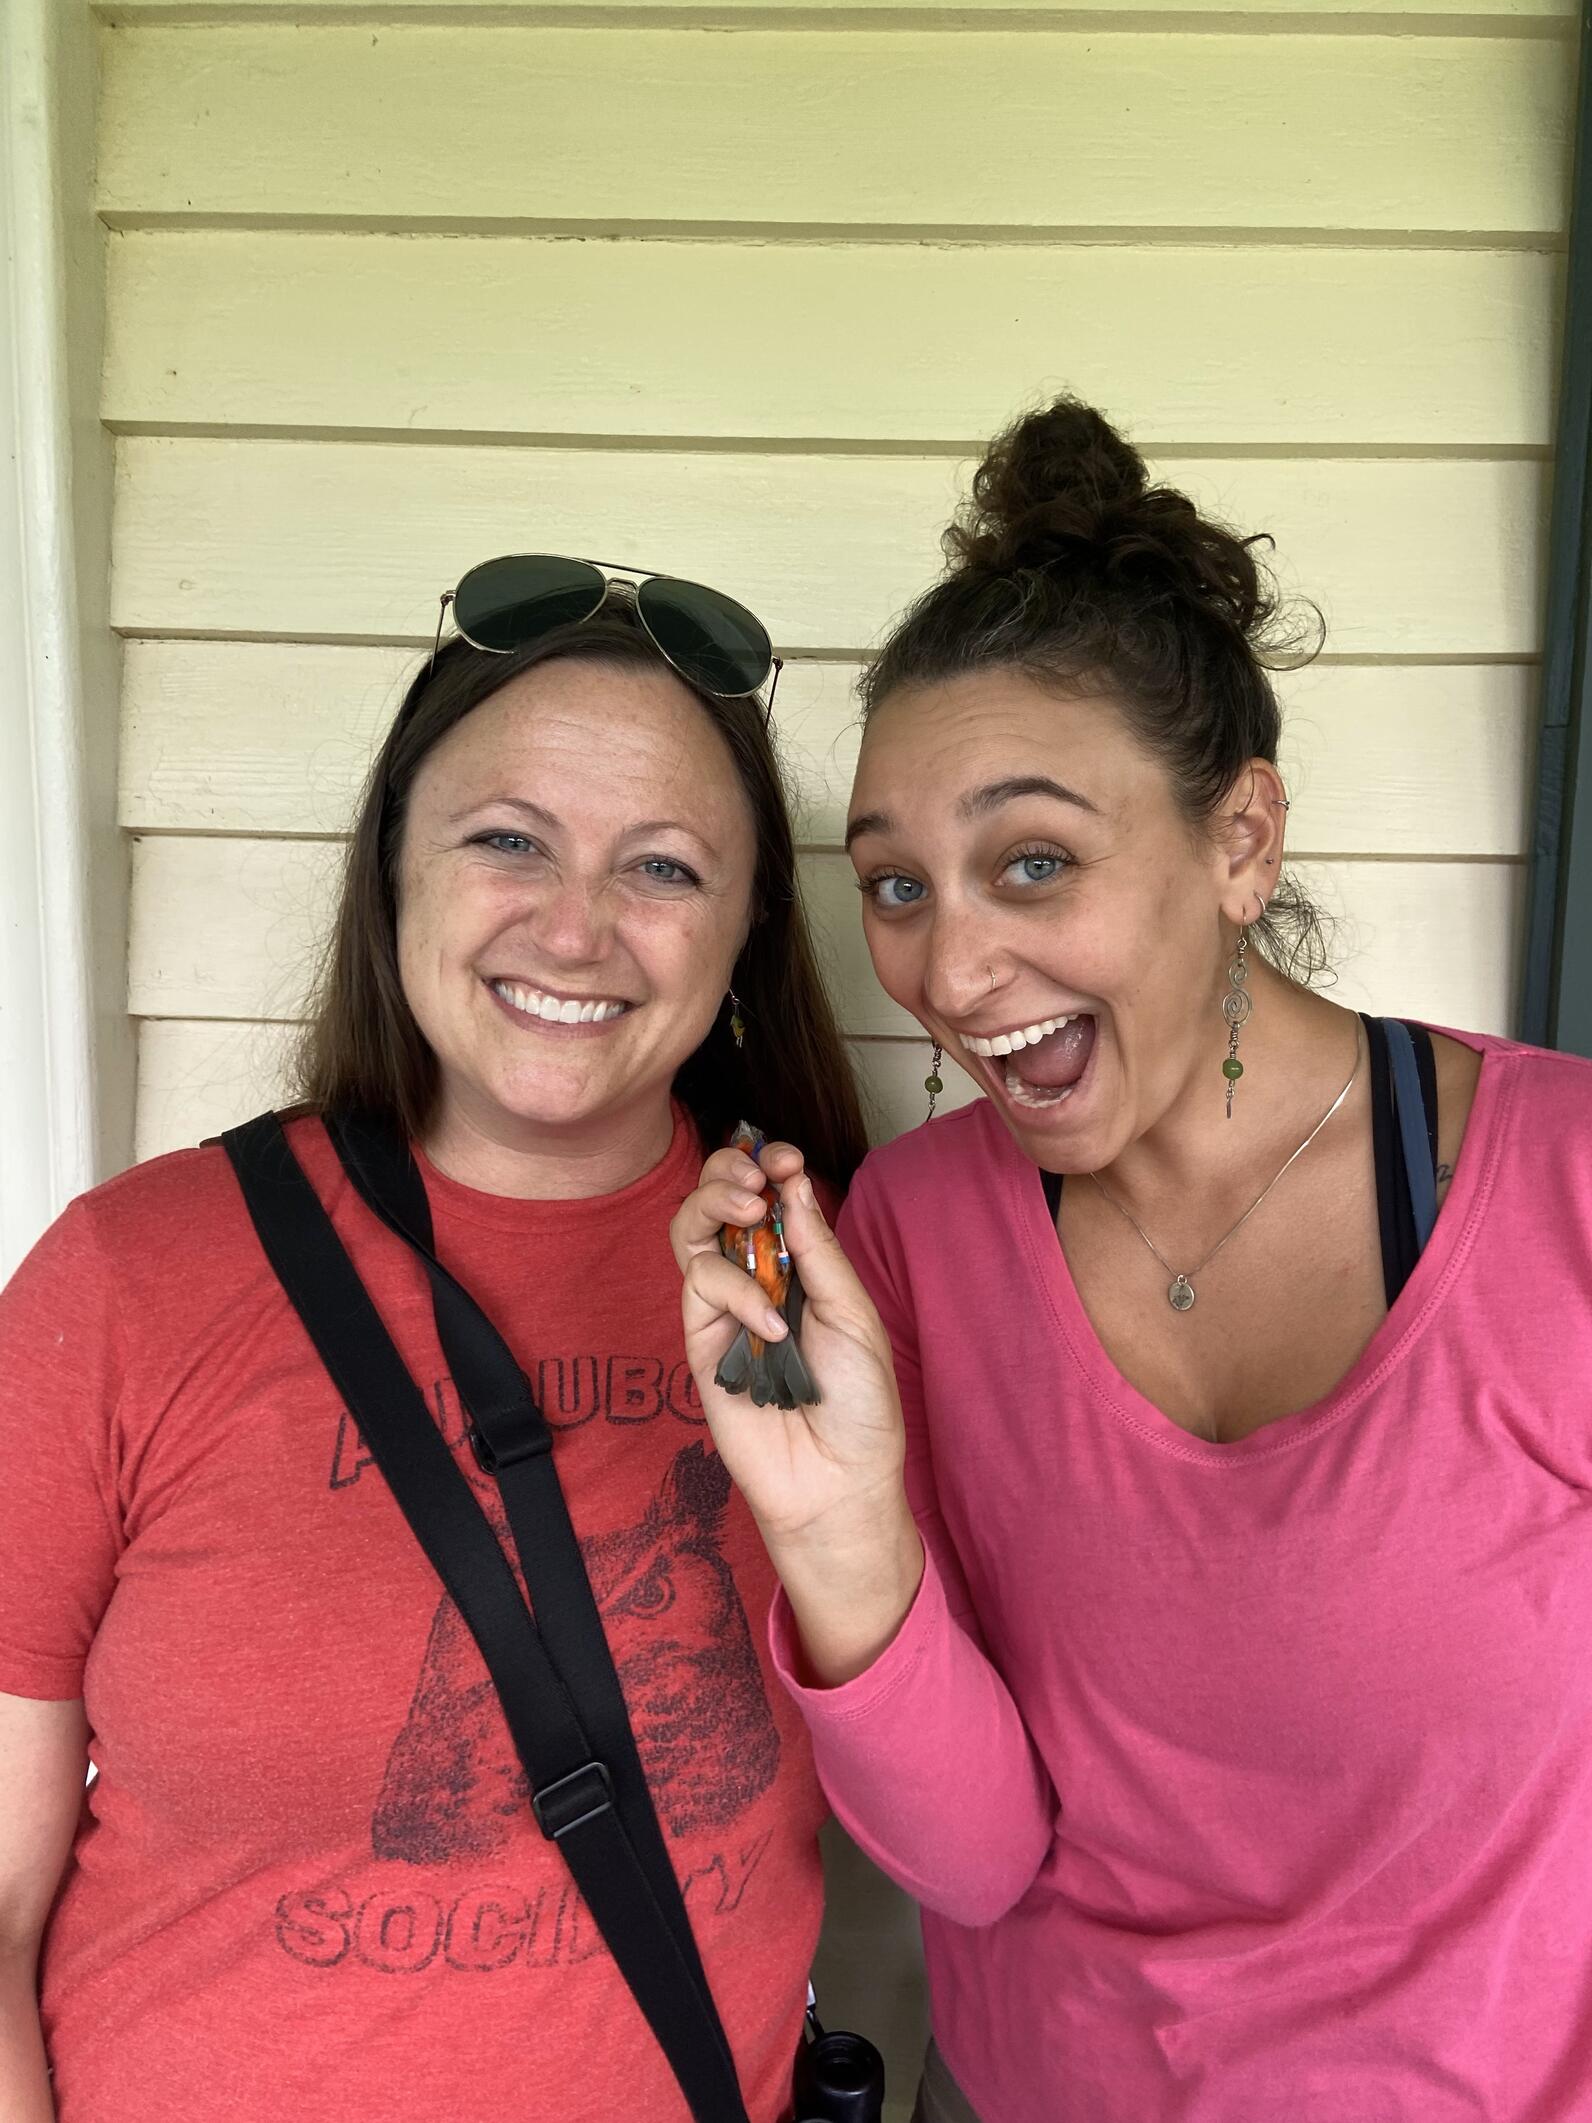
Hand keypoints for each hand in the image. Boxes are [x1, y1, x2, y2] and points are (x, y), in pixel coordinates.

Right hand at [669, 1142, 912, 1560]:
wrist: (838, 1480)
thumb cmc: (860, 1404)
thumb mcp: (854, 1313)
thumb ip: (819, 1250)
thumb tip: (793, 1183)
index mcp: (799, 1265)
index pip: (769, 1197)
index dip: (768, 1165)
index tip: (782, 1157)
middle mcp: (756, 1279)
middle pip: (716, 1202)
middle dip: (727, 1173)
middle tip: (754, 1176)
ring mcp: (724, 1310)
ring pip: (691, 1233)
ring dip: (714, 1205)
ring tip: (750, 1208)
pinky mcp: (700, 1343)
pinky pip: (701, 1289)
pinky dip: (736, 1291)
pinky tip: (771, 1323)